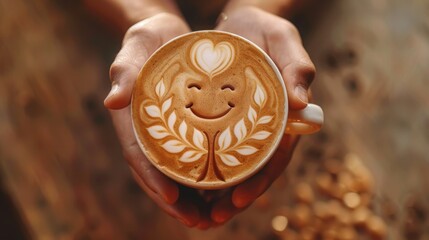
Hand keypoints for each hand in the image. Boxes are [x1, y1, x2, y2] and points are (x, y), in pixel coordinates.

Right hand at [105, 13, 207, 226]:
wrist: (167, 36)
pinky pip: (194, 159)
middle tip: (196, 221)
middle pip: (158, 174)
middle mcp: (149, 133)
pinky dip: (205, 179)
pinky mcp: (187, 130)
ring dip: (192, 199)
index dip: (152, 178)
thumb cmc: (149, 40)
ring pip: (177, 174)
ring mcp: (167, 135)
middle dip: (174, 201)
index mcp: (132, 119)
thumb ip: (124, 70)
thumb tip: (112, 100)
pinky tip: (223, 193)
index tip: (171, 196)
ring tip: (212, 219)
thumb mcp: (136, 46)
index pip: (138, 154)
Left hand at [209, 7, 315, 223]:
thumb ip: (296, 65)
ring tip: (197, 213)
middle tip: (212, 217)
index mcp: (283, 117)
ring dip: (218, 193)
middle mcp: (264, 128)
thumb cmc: (264, 31)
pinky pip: (216, 151)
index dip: (259, 180)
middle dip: (235, 197)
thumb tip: (303, 103)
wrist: (239, 25)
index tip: (239, 198)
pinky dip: (205, 170)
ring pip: (233, 167)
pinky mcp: (223, 124)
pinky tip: (188, 185)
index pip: (275, 156)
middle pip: (252, 170)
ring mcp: (243, 129)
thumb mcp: (282, 39)